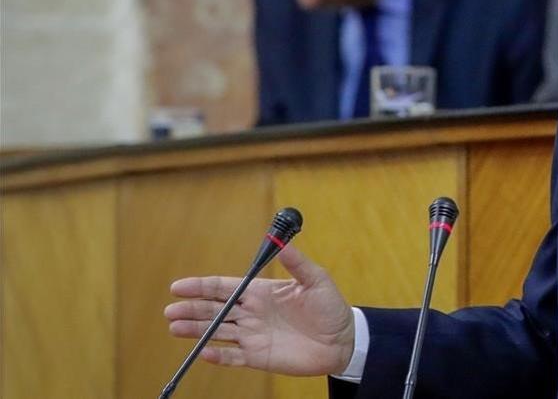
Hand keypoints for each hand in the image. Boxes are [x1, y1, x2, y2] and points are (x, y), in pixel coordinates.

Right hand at [164, 245, 355, 375]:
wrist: (343, 340)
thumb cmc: (331, 308)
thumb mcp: (317, 281)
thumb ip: (298, 264)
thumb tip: (283, 244)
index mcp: (261, 292)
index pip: (225, 287)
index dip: (201, 286)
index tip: (179, 286)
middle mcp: (252, 313)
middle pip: (215, 310)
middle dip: (191, 309)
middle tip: (171, 309)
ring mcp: (253, 335)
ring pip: (218, 332)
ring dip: (196, 330)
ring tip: (175, 327)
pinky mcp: (259, 356)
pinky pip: (233, 357)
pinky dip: (218, 356)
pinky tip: (204, 352)